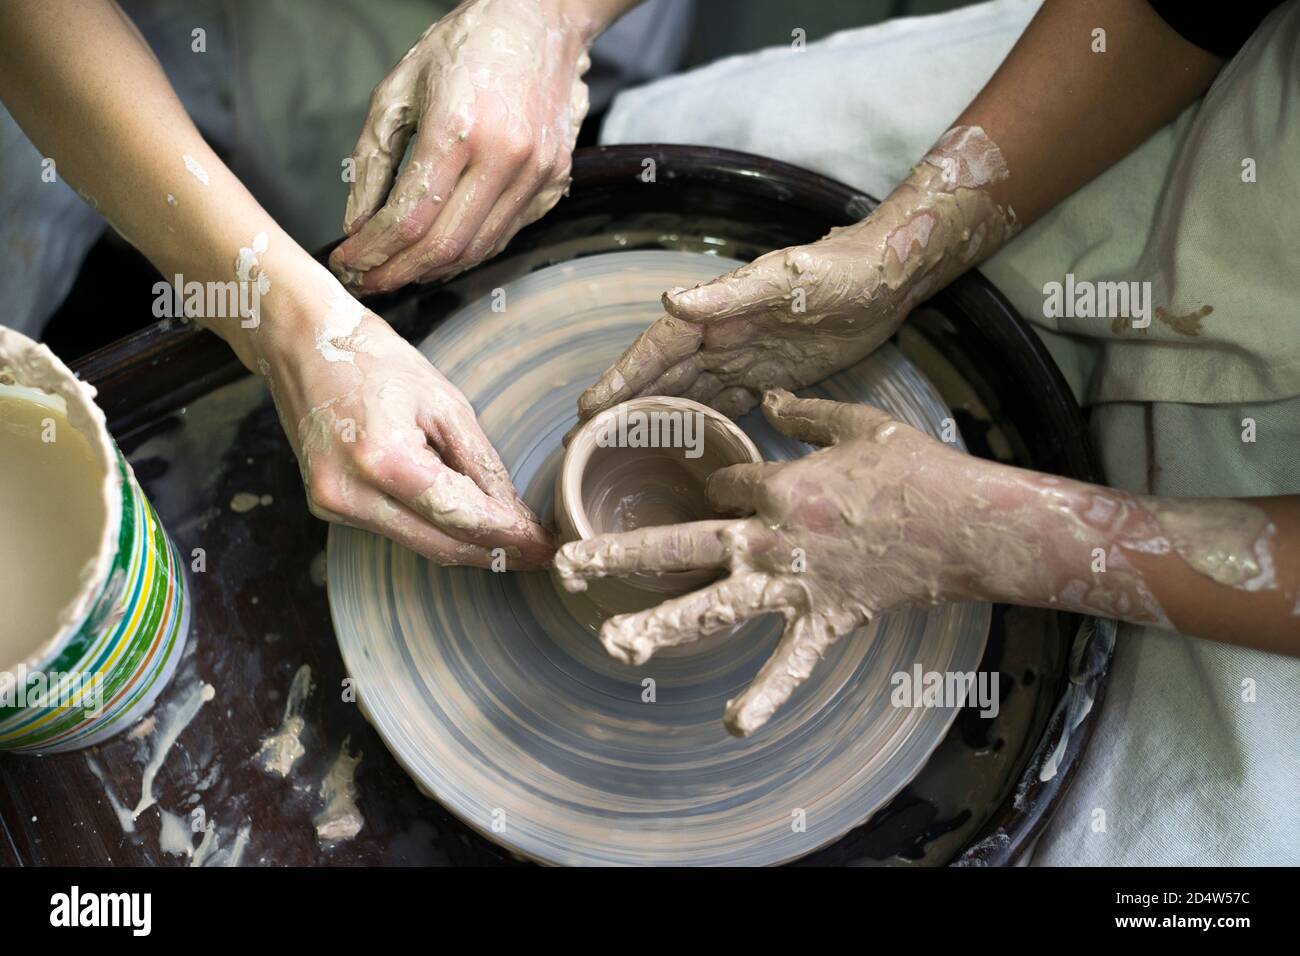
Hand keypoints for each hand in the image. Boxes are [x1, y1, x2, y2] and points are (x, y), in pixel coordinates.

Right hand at [258, 292, 552, 568]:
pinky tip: (466, 523)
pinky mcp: (326, 506)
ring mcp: (332, 505)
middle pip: (440, 544)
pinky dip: (433, 528)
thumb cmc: (373, 360)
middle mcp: (350, 493)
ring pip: (419, 543)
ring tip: (513, 541)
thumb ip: (480, 462)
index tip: (546, 546)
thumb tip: (513, 511)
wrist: (300, 344)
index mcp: (383, 458)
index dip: (509, 535)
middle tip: (538, 555)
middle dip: (494, 552)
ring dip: (467, 546)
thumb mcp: (443, 401)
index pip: (460, 514)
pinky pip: (395, 529)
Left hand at [330, 0, 593, 292]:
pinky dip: (468, 251)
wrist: (543, 22)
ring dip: (433, 269)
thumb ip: (373, 160)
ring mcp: (537, 173)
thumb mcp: (399, 89)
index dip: (372, 251)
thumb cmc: (466, 46)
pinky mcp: (555, 180)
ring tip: (398, 269)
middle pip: (444, 245)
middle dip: (398, 272)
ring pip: (478, 248)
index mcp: (458, 127)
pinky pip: (505, 234)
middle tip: (367, 280)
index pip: (409, 216)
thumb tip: (358, 223)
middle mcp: (505, 156)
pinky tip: (439, 250)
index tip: (347, 262)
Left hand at [555, 390, 993, 734]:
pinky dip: (765, 694)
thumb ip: (807, 411)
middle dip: (620, 554)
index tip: (710, 493)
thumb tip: (770, 395)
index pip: (720, 486)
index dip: (711, 488)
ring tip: (614, 643)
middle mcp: (771, 537)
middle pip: (681, 545)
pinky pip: (790, 663)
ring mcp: (793, 584)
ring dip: (662, 625)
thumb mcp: (860, 423)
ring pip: (714, 606)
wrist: (966, 524)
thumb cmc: (915, 470)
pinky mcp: (823, 620)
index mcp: (779, 484)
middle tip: (568, 566)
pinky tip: (732, 724)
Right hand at [576, 127, 1019, 421]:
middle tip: (586, 442)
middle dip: (625, 408)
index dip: (622, 379)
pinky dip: (702, 425)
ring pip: (689, 395)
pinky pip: (725, 405)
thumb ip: (729, 293)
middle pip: (663, 378)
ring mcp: (744, 359)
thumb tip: (671, 301)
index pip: (657, 350)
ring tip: (622, 453)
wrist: (890, 278)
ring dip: (657, 420)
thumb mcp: (787, 278)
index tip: (588, 408)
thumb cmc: (841, 270)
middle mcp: (722, 337)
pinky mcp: (771, 376)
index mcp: (717, 313)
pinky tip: (689, 452)